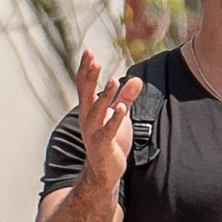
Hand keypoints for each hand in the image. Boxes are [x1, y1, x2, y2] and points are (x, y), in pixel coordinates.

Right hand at [69, 48, 144, 192]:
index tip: (88, 51)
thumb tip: (136, 79)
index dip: (85, 68)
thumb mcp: (119, 115)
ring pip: (97, 110)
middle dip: (90, 76)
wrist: (105, 170)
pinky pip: (108, 130)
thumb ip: (126, 97)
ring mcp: (93, 131)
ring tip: (113, 80)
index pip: (84, 85)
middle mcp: (87, 118)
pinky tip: (122, 109)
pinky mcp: (103, 144)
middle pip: (86, 93)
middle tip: (93, 59)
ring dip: (104, 95)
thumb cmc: (110, 140)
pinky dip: (114, 119)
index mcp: (89, 109)